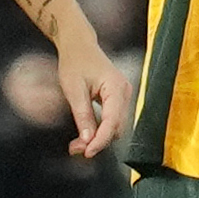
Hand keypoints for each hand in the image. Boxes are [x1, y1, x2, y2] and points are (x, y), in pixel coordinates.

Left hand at [51, 39, 133, 157]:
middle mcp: (124, 92)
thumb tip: (87, 140)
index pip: (112, 122)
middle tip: (74, 148)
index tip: (86, 153)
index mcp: (116, 88)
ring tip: (76, 143)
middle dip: (97, 141)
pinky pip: (111, 120)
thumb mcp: (74, 90)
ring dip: (97, 137)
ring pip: (114, 126)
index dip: (100, 140)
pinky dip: (99, 130)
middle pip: (115, 127)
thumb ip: (83, 116)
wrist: (78, 45)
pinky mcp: (117, 98)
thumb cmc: (75, 62)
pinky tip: (85, 134)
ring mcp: (123, 95)